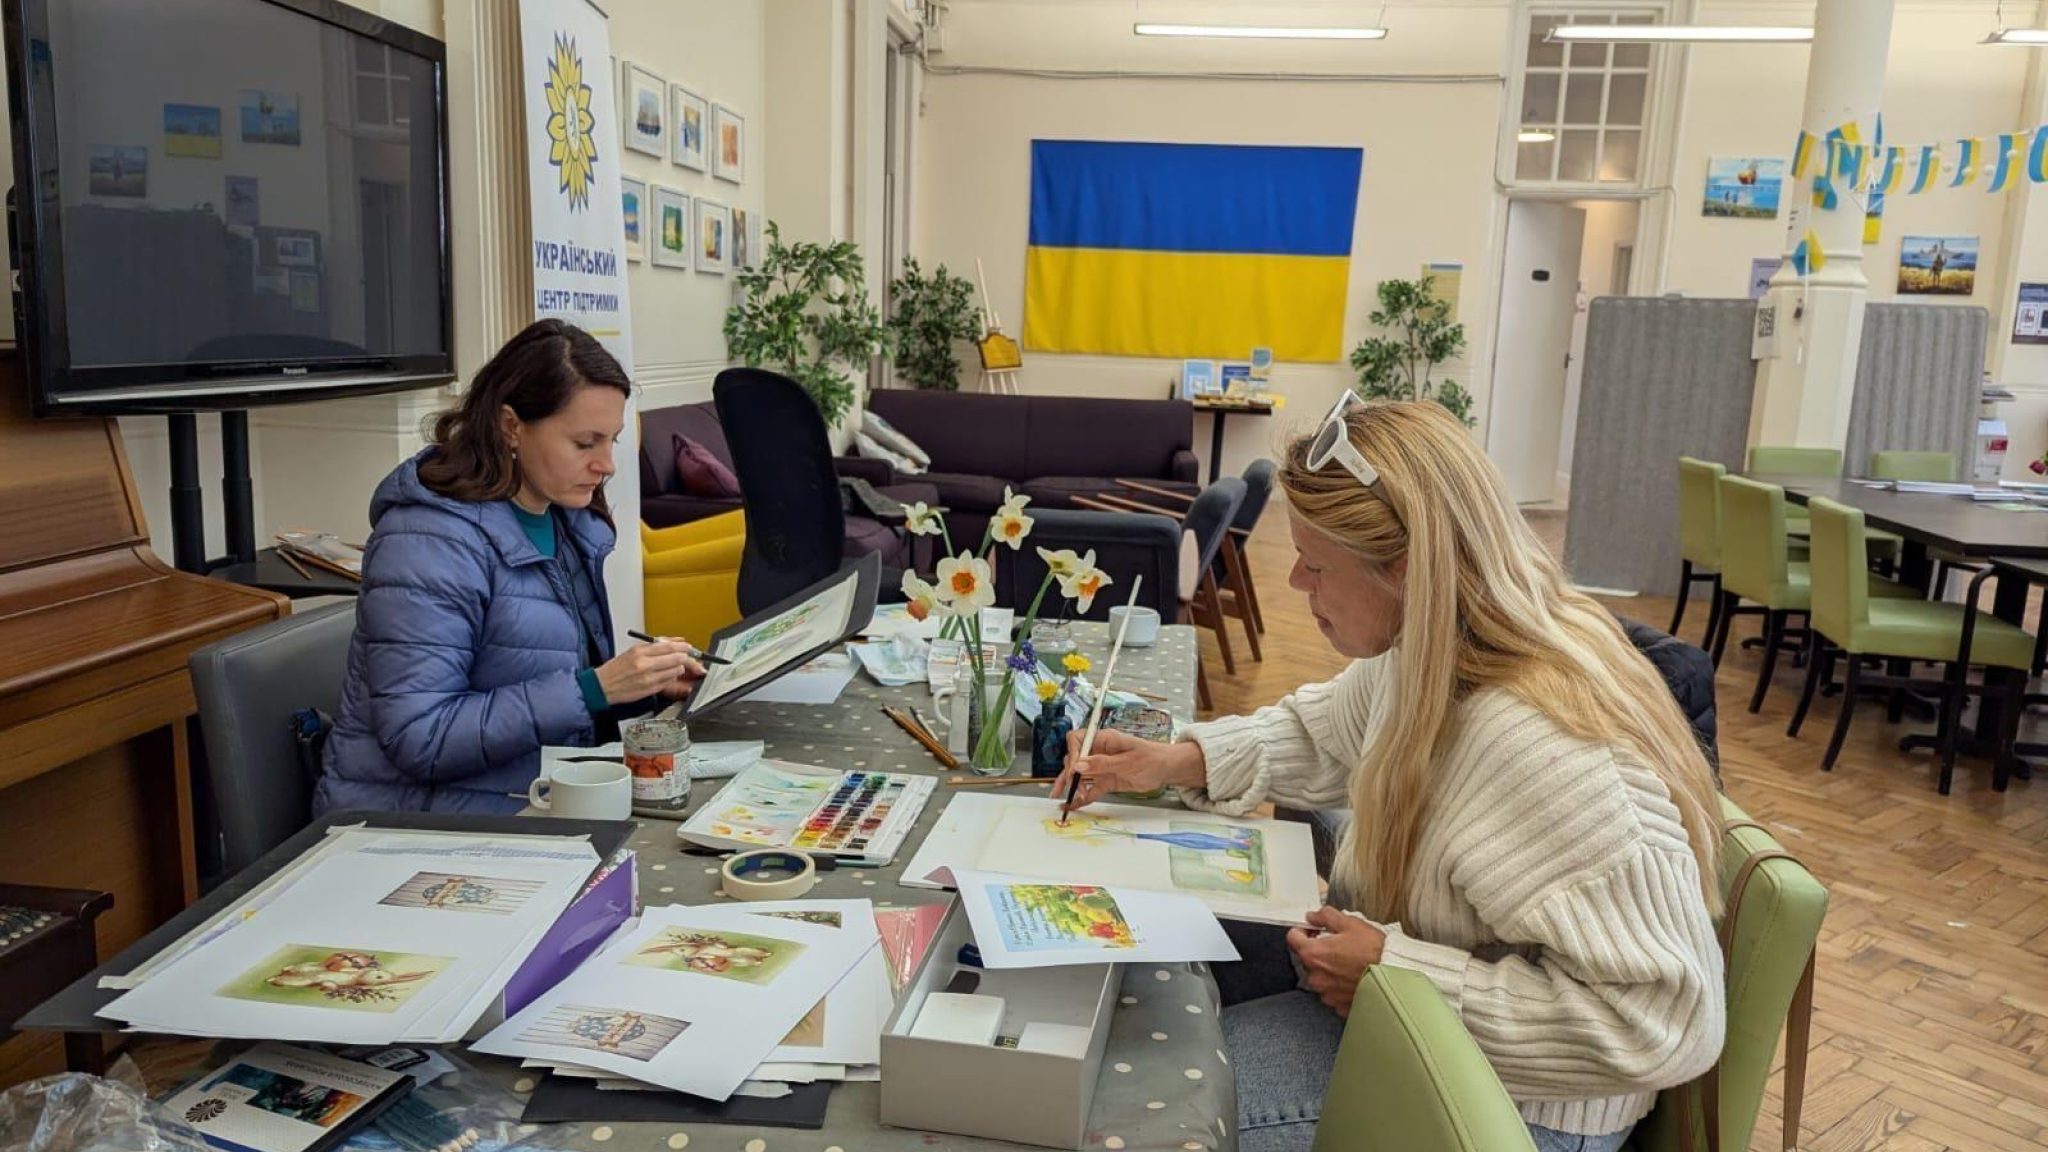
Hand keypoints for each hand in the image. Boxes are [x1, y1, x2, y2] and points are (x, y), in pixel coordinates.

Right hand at [596, 641, 703, 704]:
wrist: (603, 686)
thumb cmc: (616, 669)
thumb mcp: (633, 651)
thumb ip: (655, 645)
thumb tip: (675, 640)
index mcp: (640, 652)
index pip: (669, 646)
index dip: (683, 646)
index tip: (688, 647)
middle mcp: (645, 665)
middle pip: (677, 659)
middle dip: (685, 658)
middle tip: (687, 657)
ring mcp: (649, 678)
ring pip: (676, 671)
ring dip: (678, 669)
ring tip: (672, 667)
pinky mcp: (651, 690)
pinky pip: (669, 682)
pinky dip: (670, 678)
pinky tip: (664, 676)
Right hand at [1050, 729, 1204, 815]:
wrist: (1166, 770)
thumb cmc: (1151, 758)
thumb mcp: (1127, 761)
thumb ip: (1102, 764)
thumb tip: (1078, 765)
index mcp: (1104, 740)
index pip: (1078, 741)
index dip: (1073, 754)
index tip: (1074, 770)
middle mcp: (1099, 752)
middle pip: (1075, 759)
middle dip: (1069, 773)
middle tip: (1070, 787)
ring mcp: (1102, 767)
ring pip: (1079, 776)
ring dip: (1071, 787)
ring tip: (1062, 799)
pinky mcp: (1106, 781)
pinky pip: (1090, 789)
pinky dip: (1082, 797)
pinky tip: (1073, 805)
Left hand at [1287, 906, 1386, 1017]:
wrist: (1395, 976)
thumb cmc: (1375, 951)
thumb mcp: (1350, 924)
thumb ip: (1326, 916)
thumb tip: (1314, 916)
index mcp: (1314, 954)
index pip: (1292, 938)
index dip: (1303, 930)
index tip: (1313, 929)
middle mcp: (1316, 977)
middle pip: (1307, 959)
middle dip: (1319, 950)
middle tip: (1339, 944)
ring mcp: (1327, 994)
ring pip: (1321, 977)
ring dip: (1330, 969)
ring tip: (1350, 962)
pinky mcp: (1340, 1006)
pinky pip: (1334, 993)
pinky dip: (1341, 985)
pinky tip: (1355, 977)